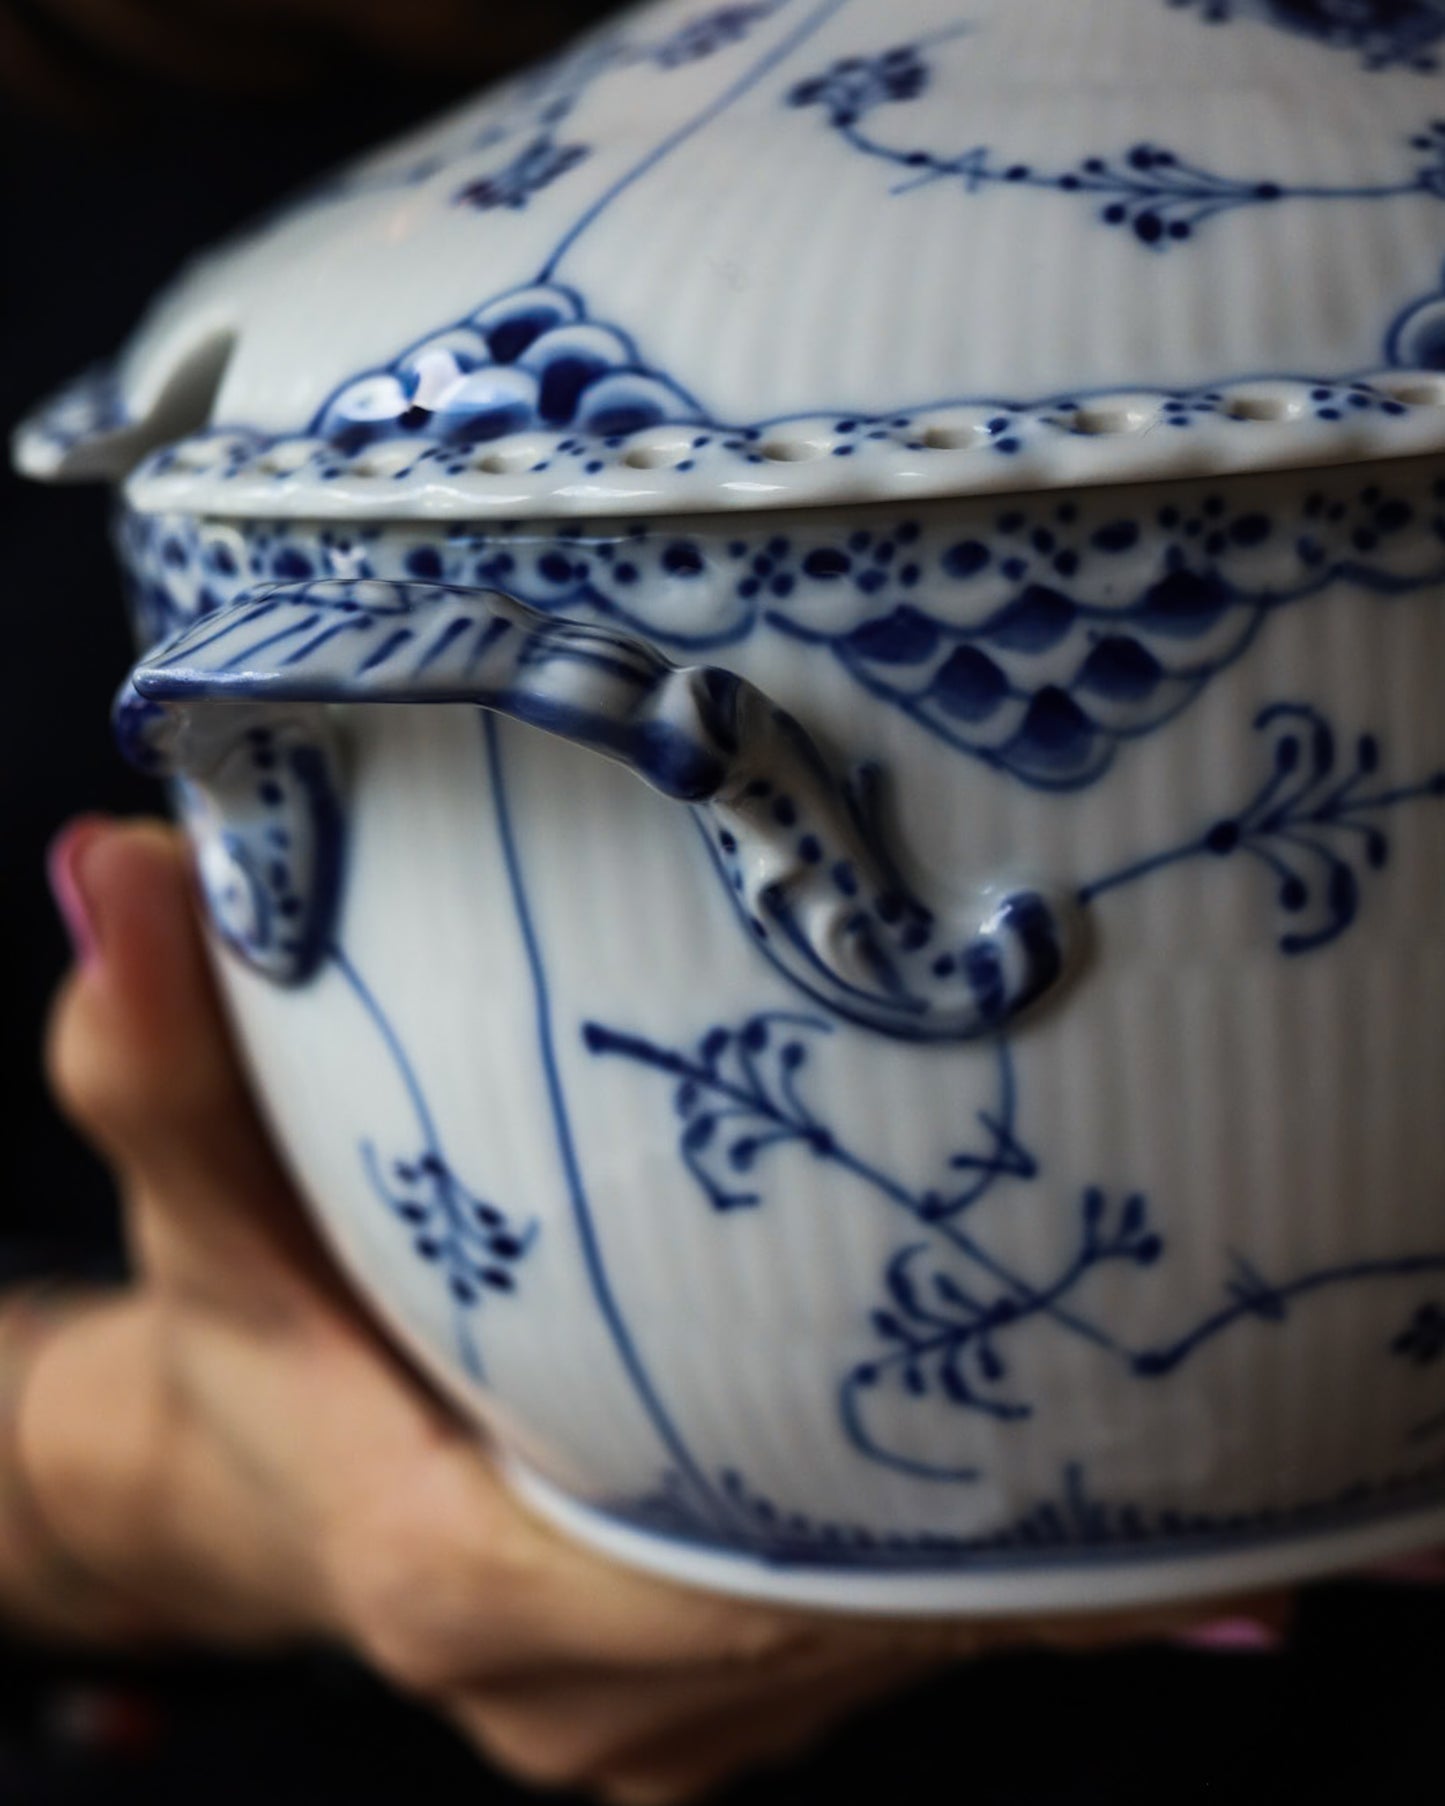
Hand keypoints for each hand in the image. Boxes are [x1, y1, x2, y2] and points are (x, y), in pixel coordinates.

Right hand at [8, 817, 1288, 1802]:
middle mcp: (565, 1696)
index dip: (897, 1511)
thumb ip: (163, 1046)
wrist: (243, 1472)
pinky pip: (851, 1648)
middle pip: (830, 1625)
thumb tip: (119, 862)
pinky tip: (1032, 1449)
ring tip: (1114, 1376)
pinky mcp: (679, 1716)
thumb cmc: (242, 1318)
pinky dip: (937, 1558)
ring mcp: (635, 1732)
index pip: (716, 1583)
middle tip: (1134, 1340)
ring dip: (984, 1534)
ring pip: (861, 1650)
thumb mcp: (195, 1182)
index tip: (1054, 1394)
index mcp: (455, 1578)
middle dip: (984, 1505)